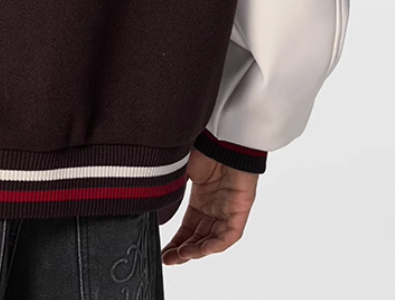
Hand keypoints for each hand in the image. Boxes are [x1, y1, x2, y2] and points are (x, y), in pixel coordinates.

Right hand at [161, 147, 258, 265]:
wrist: (224, 136)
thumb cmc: (204, 147)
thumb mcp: (180, 171)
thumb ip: (170, 189)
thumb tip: (153, 205)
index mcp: (200, 198)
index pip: (188, 227)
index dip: (177, 242)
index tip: (165, 253)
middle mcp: (214, 206)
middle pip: (199, 237)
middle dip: (184, 251)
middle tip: (169, 258)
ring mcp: (228, 209)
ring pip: (214, 239)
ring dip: (198, 250)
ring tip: (181, 255)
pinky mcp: (241, 208)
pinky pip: (230, 234)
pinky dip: (216, 244)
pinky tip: (202, 249)